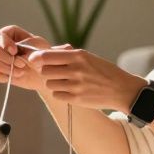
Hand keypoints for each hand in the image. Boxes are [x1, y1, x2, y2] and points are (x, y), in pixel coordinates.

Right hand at [0, 25, 54, 91]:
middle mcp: (2, 46)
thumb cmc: (42, 56)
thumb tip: (18, 57)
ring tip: (22, 72)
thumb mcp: (40, 46)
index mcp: (12, 35)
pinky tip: (16, 76)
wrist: (44, 73)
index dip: (5, 43)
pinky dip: (4, 77)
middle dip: (9, 60)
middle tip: (22, 64)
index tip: (14, 51)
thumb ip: (29, 46)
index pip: (0, 35)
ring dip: (9, 69)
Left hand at [27, 46, 144, 113]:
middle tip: (55, 72)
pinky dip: (60, 92)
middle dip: (47, 71)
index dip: (36, 58)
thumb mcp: (87, 57)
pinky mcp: (76, 99)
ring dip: (54, 82)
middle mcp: (76, 70)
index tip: (33, 59)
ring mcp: (76, 85)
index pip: (46, 56)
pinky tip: (69, 90)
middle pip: (45, 70)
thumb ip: (66, 55)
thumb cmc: (103, 71)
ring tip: (66, 81)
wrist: (121, 89)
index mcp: (78, 56)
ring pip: (49, 83)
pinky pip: (56, 95)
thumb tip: (42, 55)